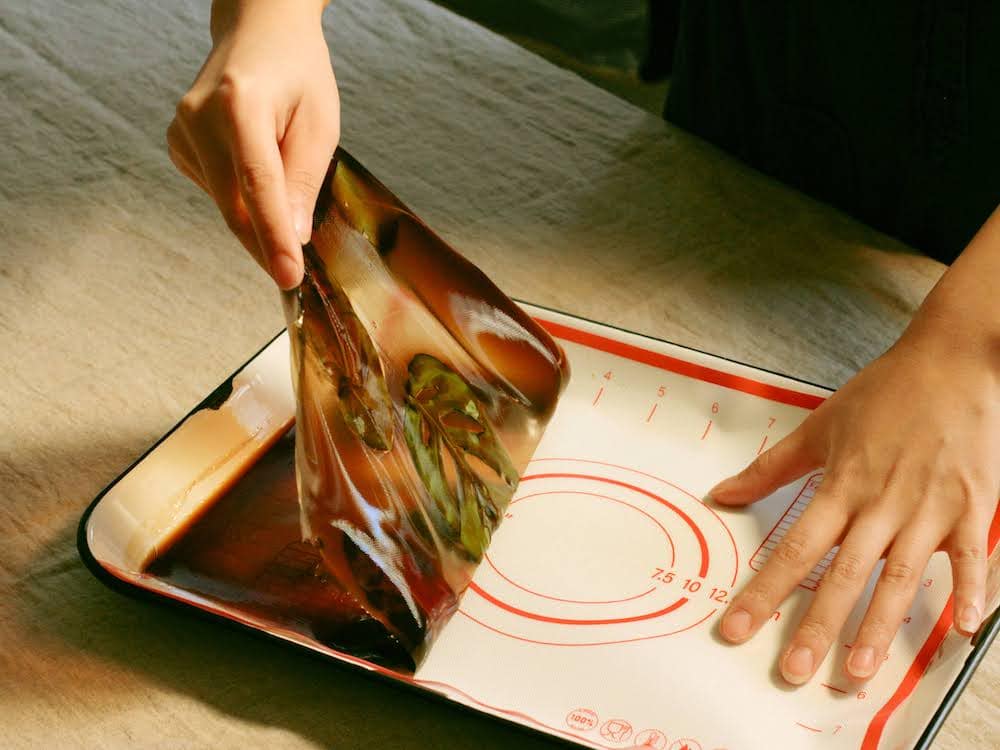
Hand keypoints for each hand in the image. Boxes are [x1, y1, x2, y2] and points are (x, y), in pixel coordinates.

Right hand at [167, 0, 337, 288]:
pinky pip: (216, 192)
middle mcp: (199, 117)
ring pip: (225, 204)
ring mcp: (181, 131)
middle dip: (266, 244)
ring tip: (283, 168)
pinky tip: (254, 162)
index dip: (274, 237)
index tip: (288, 277)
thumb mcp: (320, 123)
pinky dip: (241, 196)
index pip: (258, 185)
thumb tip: (293, 237)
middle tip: (293, 273)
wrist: (259, 34)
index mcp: (240, 104)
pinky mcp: (177, 145)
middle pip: (234, 205)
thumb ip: (304, 180)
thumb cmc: (298, 74)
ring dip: (257, 214)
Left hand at [709, 327, 998, 684]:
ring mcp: (928, 509)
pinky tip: (959, 631)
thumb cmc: (883, 395)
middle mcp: (880, 504)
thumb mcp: (818, 427)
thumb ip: (769, 468)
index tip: (737, 628)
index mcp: (840, 486)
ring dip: (878, 626)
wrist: (949, 363)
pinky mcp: (970, 508)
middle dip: (815, 625)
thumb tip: (722, 494)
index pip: (793, 548)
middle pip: (842, 573)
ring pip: (899, 577)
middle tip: (792, 670)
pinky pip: (971, 558)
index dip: (763, 591)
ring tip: (856, 670)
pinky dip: (971, 593)